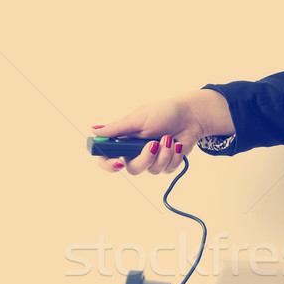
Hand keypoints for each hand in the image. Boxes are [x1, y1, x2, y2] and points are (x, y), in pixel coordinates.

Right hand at [92, 89, 234, 174]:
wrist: (190, 117)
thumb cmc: (163, 113)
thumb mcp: (138, 119)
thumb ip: (117, 128)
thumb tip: (94, 131)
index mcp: (125, 140)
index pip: (107, 158)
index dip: (108, 164)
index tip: (118, 162)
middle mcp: (136, 152)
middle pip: (132, 169)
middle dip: (146, 158)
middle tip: (154, 143)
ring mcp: (152, 160)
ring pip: (153, 170)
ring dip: (164, 153)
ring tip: (169, 138)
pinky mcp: (167, 164)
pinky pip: (168, 169)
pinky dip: (175, 156)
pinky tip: (178, 144)